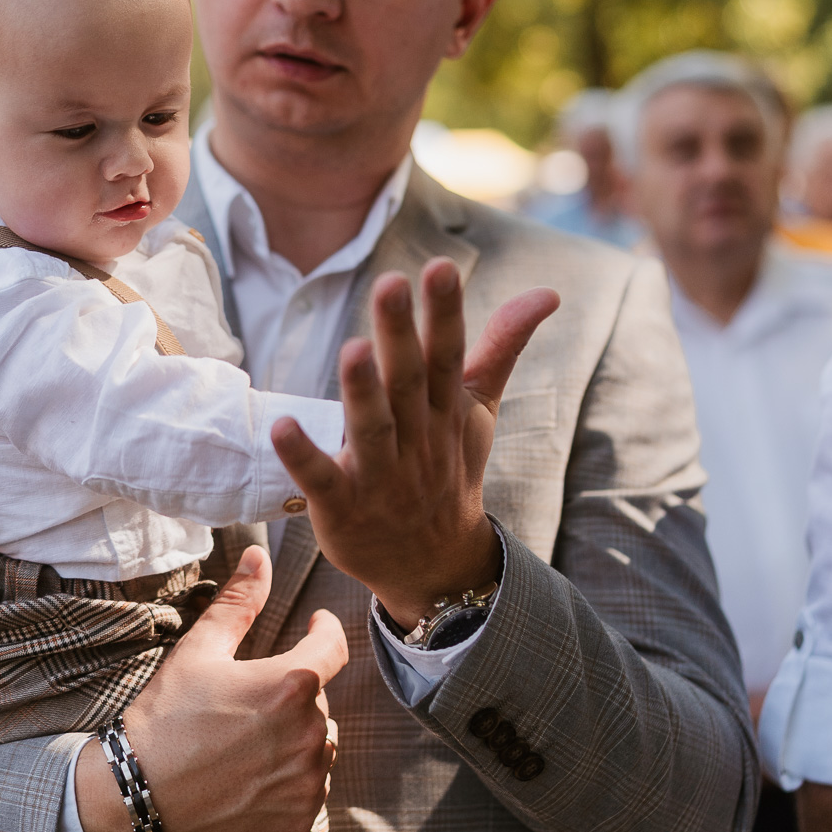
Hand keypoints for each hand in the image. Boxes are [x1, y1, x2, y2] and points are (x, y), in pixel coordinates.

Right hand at [74, 545, 346, 831]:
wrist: (137, 798)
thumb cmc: (165, 720)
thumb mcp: (198, 652)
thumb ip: (238, 603)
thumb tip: (260, 556)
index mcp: (292, 685)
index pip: (334, 647)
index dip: (325, 631)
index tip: (316, 627)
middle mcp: (311, 733)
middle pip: (317, 700)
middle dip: (290, 695)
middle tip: (242, 704)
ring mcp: (308, 781)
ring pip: (318, 744)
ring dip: (295, 737)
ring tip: (244, 743)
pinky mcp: (299, 818)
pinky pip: (309, 788)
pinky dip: (289, 779)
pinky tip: (249, 776)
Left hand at [271, 261, 558, 629]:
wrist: (433, 563)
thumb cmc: (448, 468)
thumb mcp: (478, 408)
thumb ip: (503, 345)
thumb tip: (549, 291)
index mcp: (446, 409)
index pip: (448, 356)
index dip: (445, 314)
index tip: (440, 267)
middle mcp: (418, 439)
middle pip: (408, 383)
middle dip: (400, 335)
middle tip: (390, 284)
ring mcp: (381, 476)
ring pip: (373, 429)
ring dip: (361, 391)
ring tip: (351, 348)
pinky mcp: (342, 507)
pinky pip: (322, 480)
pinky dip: (303, 455)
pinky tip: (282, 425)